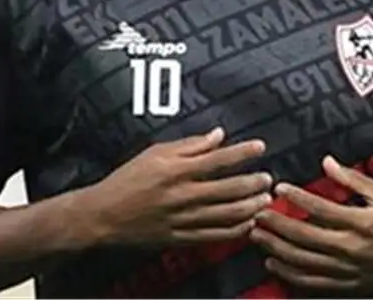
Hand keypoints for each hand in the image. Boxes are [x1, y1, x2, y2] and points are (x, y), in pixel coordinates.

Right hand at [82, 127, 272, 246]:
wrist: (103, 214)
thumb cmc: (128, 179)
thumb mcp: (155, 153)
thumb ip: (189, 145)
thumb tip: (218, 135)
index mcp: (175, 171)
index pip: (217, 159)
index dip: (242, 152)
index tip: (260, 146)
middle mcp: (182, 195)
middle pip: (227, 189)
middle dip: (253, 183)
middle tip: (268, 178)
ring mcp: (182, 219)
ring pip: (225, 215)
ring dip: (249, 207)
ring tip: (264, 200)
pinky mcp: (180, 238)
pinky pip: (214, 236)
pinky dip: (234, 231)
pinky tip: (247, 224)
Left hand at [250, 156, 372, 294]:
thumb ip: (353, 180)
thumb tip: (326, 162)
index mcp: (361, 223)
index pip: (321, 209)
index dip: (297, 197)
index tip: (279, 188)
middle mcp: (352, 248)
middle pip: (305, 236)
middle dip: (277, 225)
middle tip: (257, 214)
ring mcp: (348, 270)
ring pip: (303, 261)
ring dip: (276, 249)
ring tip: (258, 236)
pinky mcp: (347, 285)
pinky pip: (312, 282)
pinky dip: (290, 273)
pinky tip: (274, 263)